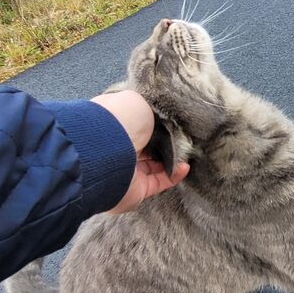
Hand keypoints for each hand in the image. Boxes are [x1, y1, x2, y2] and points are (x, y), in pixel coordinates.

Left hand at [91, 90, 190, 212]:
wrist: (108, 151)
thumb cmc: (118, 121)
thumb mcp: (135, 102)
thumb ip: (146, 109)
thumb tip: (155, 115)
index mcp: (114, 128)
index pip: (136, 128)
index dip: (154, 126)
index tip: (170, 124)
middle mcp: (118, 150)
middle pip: (146, 148)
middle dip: (164, 144)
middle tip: (180, 139)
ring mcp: (126, 172)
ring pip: (154, 167)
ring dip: (172, 160)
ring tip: (185, 153)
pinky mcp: (137, 190)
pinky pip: (159, 183)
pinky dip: (174, 175)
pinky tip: (184, 167)